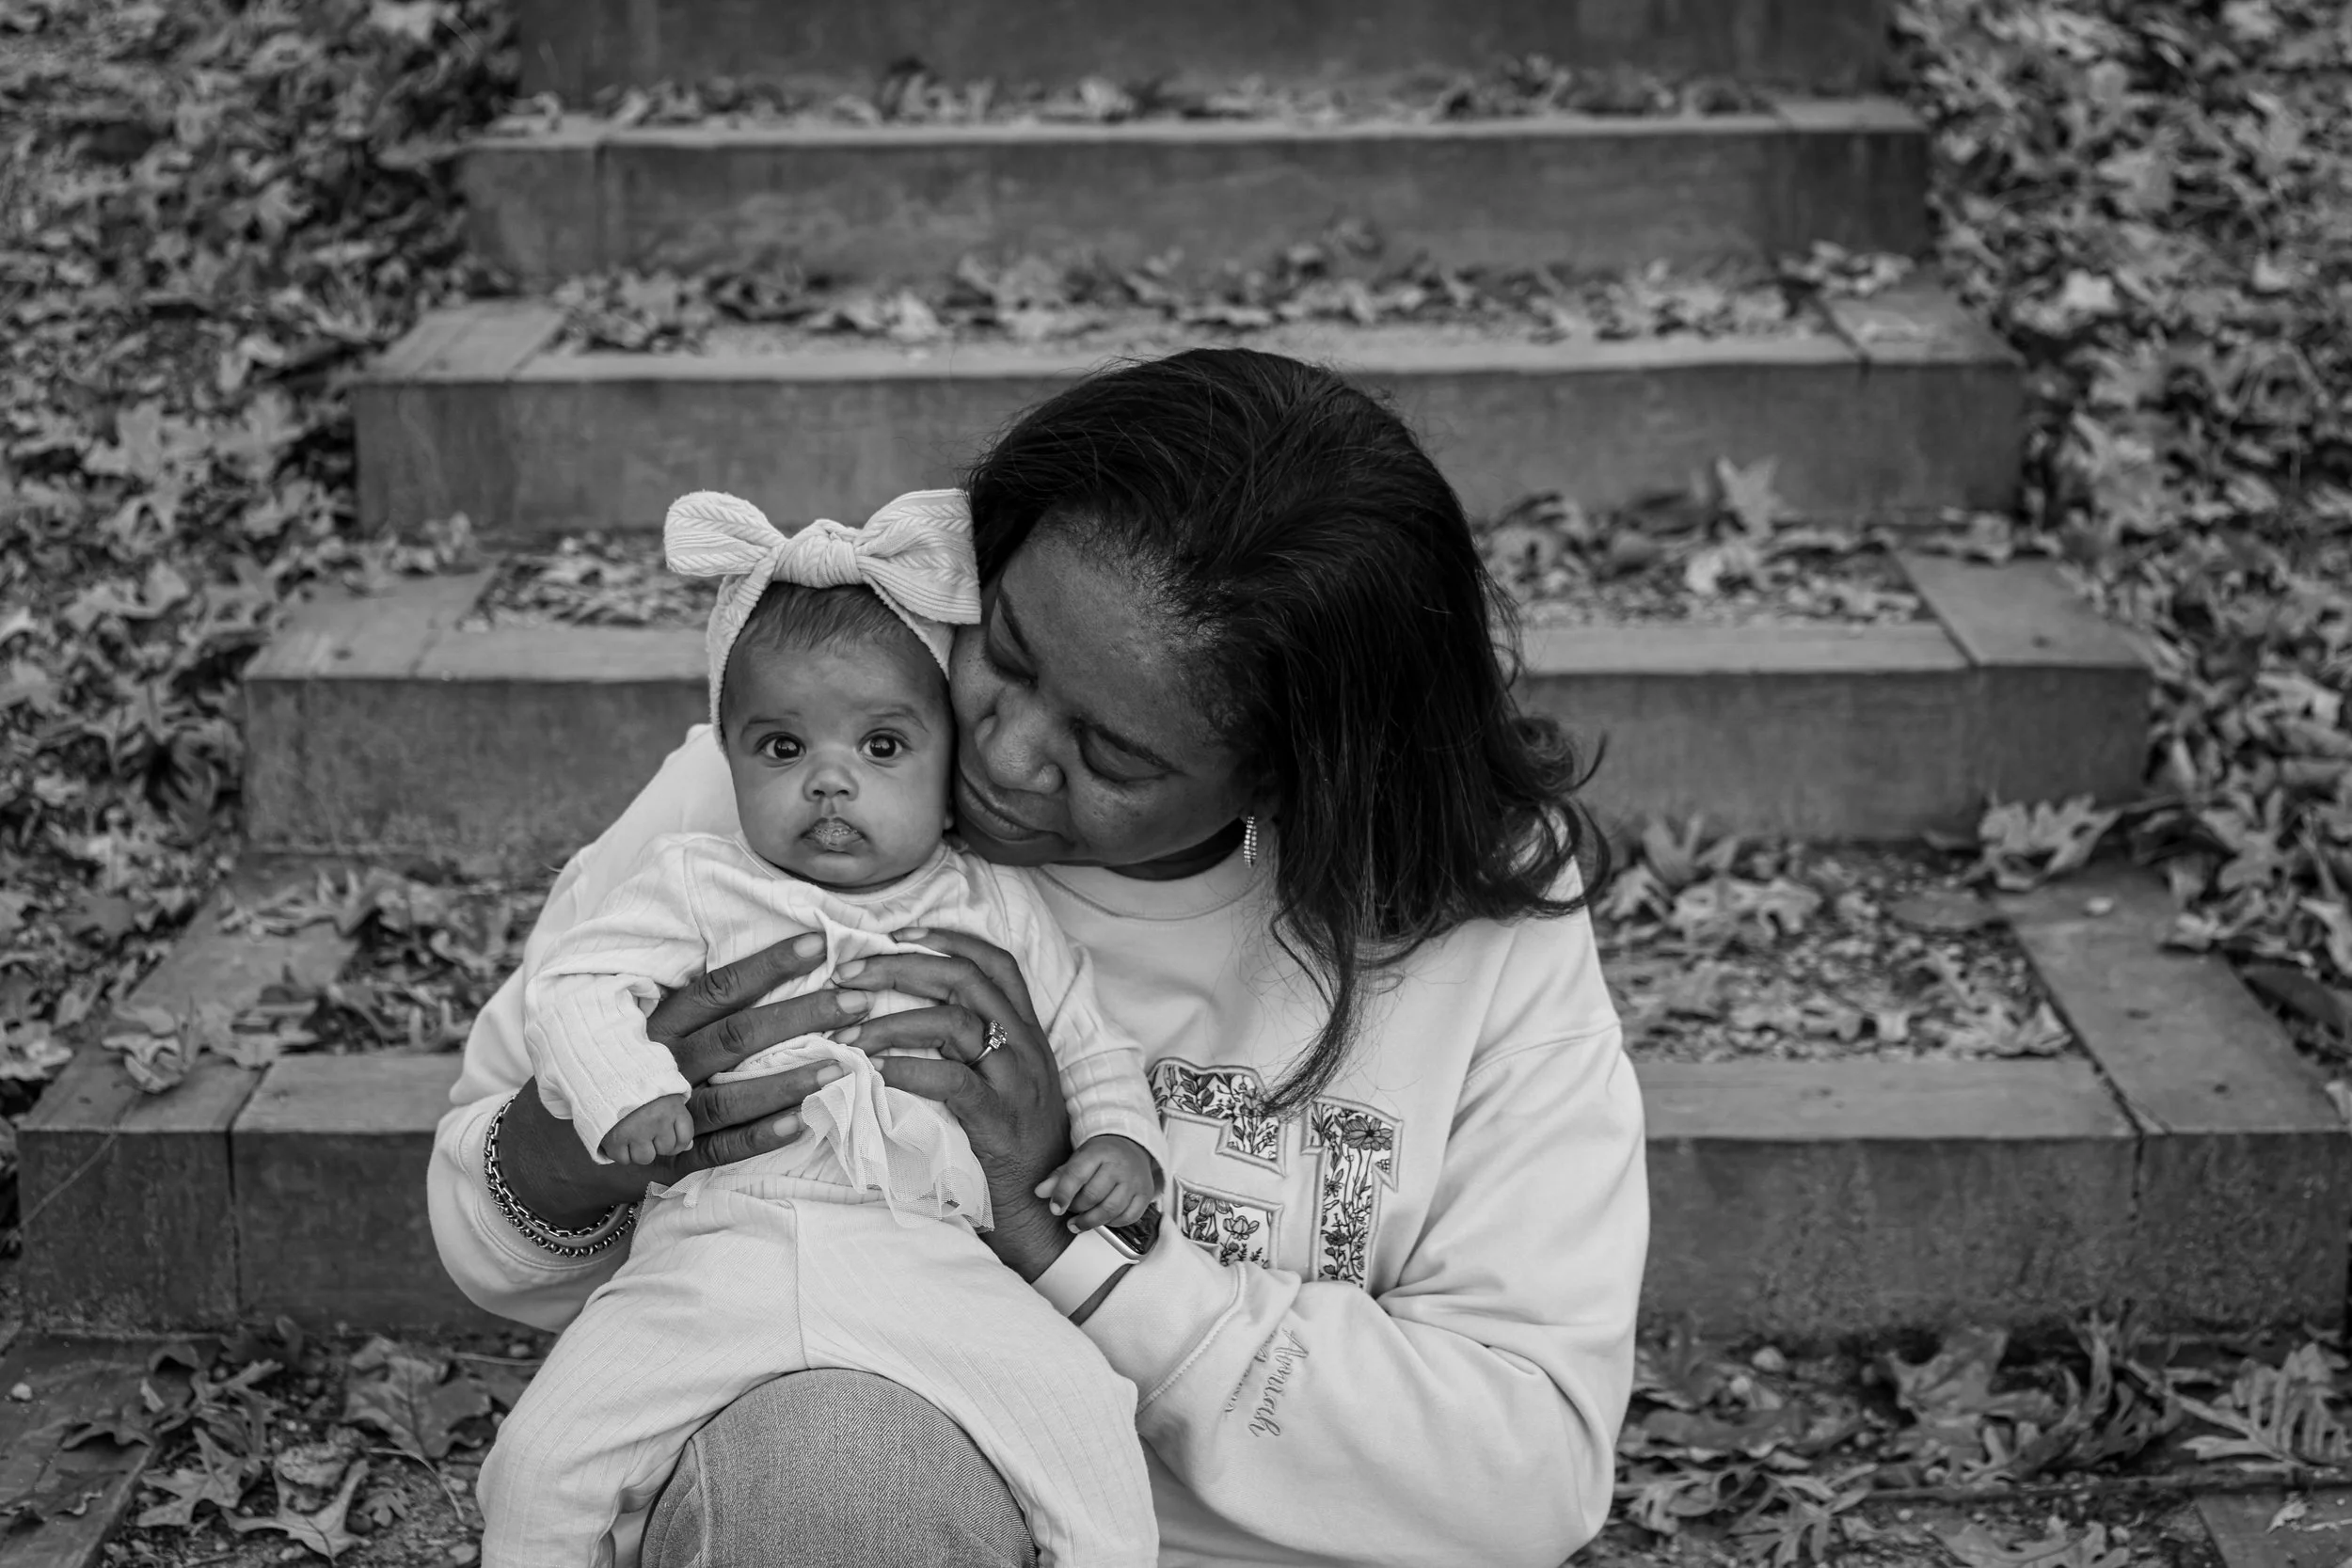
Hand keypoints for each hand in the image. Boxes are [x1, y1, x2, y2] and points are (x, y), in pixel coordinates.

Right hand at [497, 930, 871, 1226]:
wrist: (564, 1144)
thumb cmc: (627, 1063)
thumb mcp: (649, 1021)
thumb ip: (699, 996)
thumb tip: (771, 952)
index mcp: (657, 1021)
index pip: (718, 986)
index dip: (769, 964)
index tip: (820, 942)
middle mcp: (661, 1064)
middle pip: (738, 1036)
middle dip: (803, 1016)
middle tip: (859, 1002)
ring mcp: (664, 1115)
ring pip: (733, 1095)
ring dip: (792, 1080)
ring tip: (846, 1064)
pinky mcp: (669, 1161)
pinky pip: (722, 1149)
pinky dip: (763, 1137)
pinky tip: (805, 1121)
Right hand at [601, 1094, 692, 1165]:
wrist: (604, 1075)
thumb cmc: (638, 1086)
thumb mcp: (663, 1094)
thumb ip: (677, 1119)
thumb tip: (687, 1146)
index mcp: (672, 1107)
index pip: (685, 1138)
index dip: (676, 1140)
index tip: (665, 1132)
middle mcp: (656, 1121)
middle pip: (665, 1149)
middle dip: (657, 1142)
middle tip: (644, 1127)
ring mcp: (635, 1132)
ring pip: (645, 1158)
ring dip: (638, 1149)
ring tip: (631, 1133)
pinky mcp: (614, 1141)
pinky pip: (623, 1159)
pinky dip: (620, 1152)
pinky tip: (618, 1137)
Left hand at [831, 926, 1073, 1278]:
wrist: (1046, 1213)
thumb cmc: (1013, 1149)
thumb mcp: (1003, 1086)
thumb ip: (971, 1050)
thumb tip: (908, 1019)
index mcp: (1026, 1032)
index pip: (995, 961)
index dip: (947, 937)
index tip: (897, 932)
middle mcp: (1026, 1046)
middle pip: (965, 978)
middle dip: (899, 966)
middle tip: (846, 974)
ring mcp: (1016, 1081)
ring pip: (956, 1022)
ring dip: (892, 1019)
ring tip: (847, 1031)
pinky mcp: (1000, 1119)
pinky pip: (952, 1079)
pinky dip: (908, 1068)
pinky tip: (874, 1071)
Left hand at [1039, 1134, 1156, 1232]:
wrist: (1131, 1146)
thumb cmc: (1102, 1155)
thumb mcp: (1078, 1158)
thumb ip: (1059, 1176)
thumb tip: (1040, 1192)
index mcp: (1099, 1152)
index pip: (1078, 1175)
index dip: (1063, 1194)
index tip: (1054, 1209)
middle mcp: (1120, 1166)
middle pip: (1093, 1195)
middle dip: (1077, 1208)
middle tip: (1069, 1210)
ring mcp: (1135, 1181)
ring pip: (1110, 1210)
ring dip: (1090, 1221)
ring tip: (1078, 1223)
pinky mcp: (1145, 1194)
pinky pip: (1128, 1217)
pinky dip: (1112, 1223)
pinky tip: (1102, 1220)